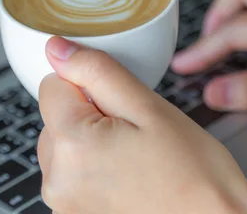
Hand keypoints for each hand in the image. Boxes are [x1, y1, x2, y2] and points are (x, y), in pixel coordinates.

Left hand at [38, 36, 246, 213]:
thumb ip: (97, 72)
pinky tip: (129, 177)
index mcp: (71, 146)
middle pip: (56, 118)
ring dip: (91, 144)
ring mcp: (64, 206)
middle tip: (135, 131)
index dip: (89, 85)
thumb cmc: (195, 175)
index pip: (51, 85)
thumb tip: (57, 48)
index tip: (120, 102)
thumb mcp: (149, 107)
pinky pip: (74, 176)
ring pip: (65, 147)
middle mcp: (57, 182)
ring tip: (135, 158)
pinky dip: (95, 170)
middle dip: (89, 115)